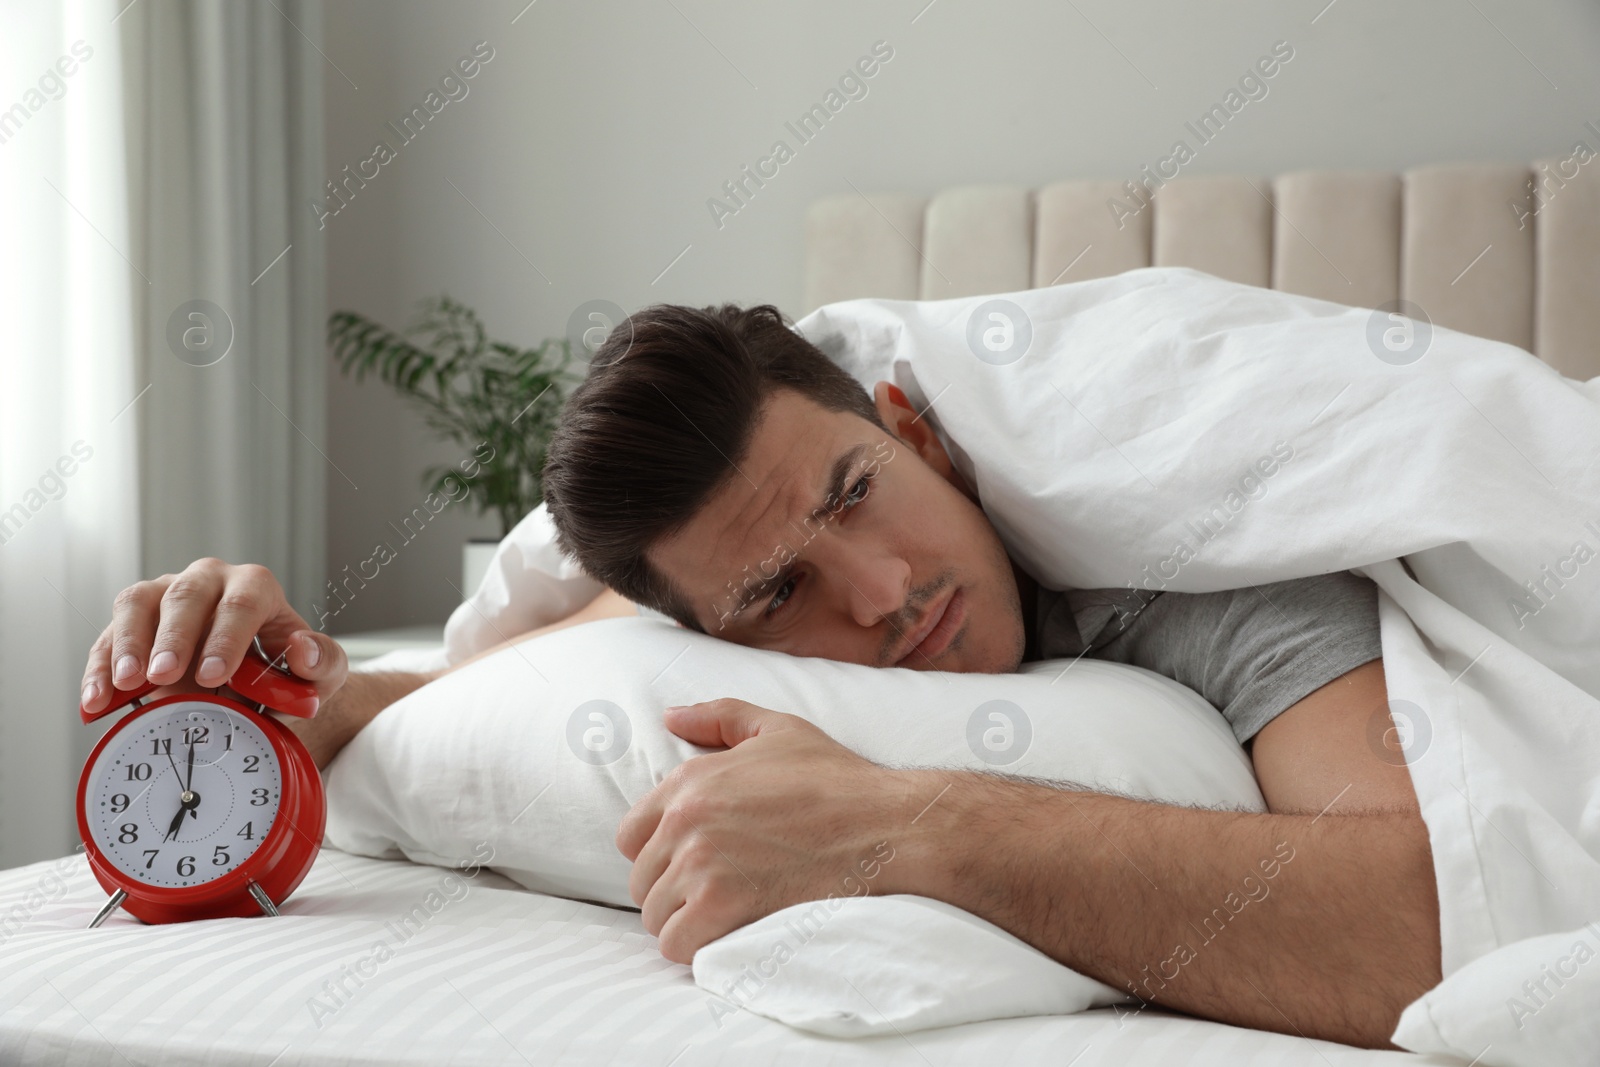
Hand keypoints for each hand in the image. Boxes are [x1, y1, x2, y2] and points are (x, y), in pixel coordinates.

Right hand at [80, 558, 346, 716]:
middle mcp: (208, 580)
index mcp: (255, 587)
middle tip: (164, 675)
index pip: (242, 604)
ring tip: (126, 684)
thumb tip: (303, 650)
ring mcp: (164, 593)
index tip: (213, 675)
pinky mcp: (132, 620)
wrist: (257, 680)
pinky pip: (108, 637)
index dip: (226, 638)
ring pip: (138, 603)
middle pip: (185, 596)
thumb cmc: (288, 670)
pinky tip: (96, 701)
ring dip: (129, 644)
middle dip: (173, 637)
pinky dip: (99, 669)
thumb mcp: (320, 673)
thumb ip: (323, 663)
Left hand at [616, 699, 911, 963]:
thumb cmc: (835, 778)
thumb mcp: (777, 728)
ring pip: (656, 916)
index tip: (692, 863)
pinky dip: (696, 948)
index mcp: (689, 781)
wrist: (883, 825)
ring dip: (684, 922)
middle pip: (642, 881)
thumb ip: (718, 717)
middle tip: (715, 895)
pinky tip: (726, 936)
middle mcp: (684, 820)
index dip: (658, 854)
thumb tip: (670, 717)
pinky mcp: (721, 905)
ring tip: (723, 917)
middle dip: (672, 892)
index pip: (630, 836)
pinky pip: (676, 943)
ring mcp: (700, 863)